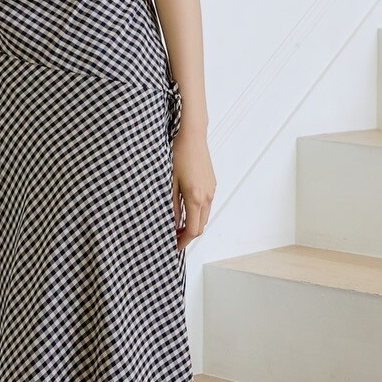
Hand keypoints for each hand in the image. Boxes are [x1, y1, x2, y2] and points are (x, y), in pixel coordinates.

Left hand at [171, 124, 214, 247]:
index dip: (183, 241)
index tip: (174, 245)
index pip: (193, 230)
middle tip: (173, 237)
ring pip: (205, 216)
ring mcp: (211, 190)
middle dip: (188, 235)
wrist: (192, 136)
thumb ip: (172, 206)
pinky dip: (197, 212)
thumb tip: (173, 224)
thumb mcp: (170, 182)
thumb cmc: (178, 155)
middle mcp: (207, 196)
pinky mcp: (212, 184)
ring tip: (177, 224)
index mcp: (195, 197)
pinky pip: (206, 205)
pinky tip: (185, 209)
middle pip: (201, 226)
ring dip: (193, 223)